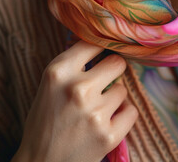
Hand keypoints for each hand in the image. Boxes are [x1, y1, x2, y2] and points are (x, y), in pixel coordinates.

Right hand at [12, 41, 137, 161]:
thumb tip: (102, 43)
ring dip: (114, 98)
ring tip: (97, 110)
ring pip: (123, 90)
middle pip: (117, 62)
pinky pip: (131, 111)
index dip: (99, 50)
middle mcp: (78, 89)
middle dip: (113, 71)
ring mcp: (95, 113)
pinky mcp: (109, 134)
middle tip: (104, 82)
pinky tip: (107, 122)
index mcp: (58, 72)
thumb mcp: (50, 86)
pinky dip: (123, 116)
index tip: (101, 55)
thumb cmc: (46, 121)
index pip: (93, 43)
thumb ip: (73, 65)